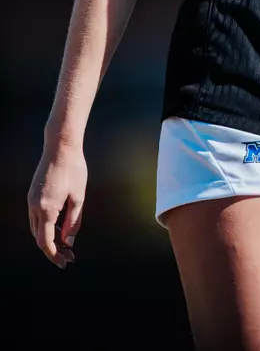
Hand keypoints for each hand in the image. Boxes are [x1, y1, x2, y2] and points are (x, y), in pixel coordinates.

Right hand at [27, 140, 87, 267]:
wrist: (60, 146)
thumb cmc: (73, 169)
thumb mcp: (79, 197)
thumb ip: (73, 221)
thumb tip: (68, 241)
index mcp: (46, 209)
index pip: (45, 242)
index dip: (54, 255)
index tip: (64, 263)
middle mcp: (34, 206)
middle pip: (39, 237)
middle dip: (53, 248)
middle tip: (69, 255)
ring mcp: (31, 200)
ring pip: (36, 228)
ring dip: (48, 237)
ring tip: (66, 242)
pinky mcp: (32, 194)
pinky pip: (36, 216)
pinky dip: (45, 225)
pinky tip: (59, 226)